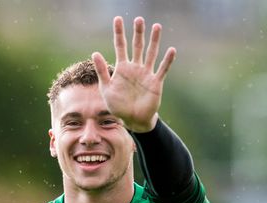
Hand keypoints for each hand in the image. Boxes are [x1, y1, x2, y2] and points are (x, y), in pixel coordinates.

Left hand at [92, 16, 175, 132]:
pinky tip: (171, 50)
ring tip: (156, 26)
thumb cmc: (118, 105)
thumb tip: (95, 53)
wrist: (132, 120)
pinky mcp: (155, 82)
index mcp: (122, 68)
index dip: (119, 33)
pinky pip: (162, 69)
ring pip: (151, 54)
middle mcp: (135, 68)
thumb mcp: (106, 88)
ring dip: (154, 41)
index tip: (117, 19)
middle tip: (139, 19)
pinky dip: (167, 60)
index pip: (120, 46)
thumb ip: (102, 71)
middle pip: (137, 46)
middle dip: (138, 33)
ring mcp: (146, 74)